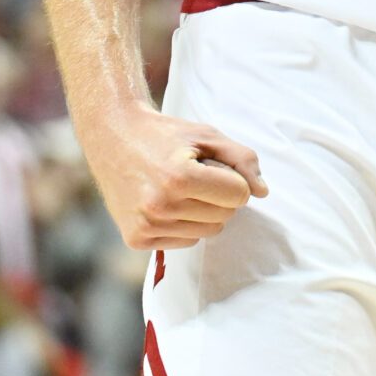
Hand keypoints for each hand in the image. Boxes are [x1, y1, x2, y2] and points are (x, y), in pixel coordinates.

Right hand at [83, 102, 267, 251]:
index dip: (233, 179)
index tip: (214, 165)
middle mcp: (161, 205)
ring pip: (209, 231)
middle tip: (196, 175)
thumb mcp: (206, 135)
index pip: (238, 195)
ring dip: (205, 211)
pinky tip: (167, 202)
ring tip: (181, 188)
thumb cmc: (164, 135)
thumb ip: (242, 160)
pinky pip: (187, 241)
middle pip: (225, 216)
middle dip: (220, 195)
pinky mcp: (136, 239)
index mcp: (179, 177)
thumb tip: (263, 192)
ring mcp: (146, 225)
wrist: (112, 137)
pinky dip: (185, 224)